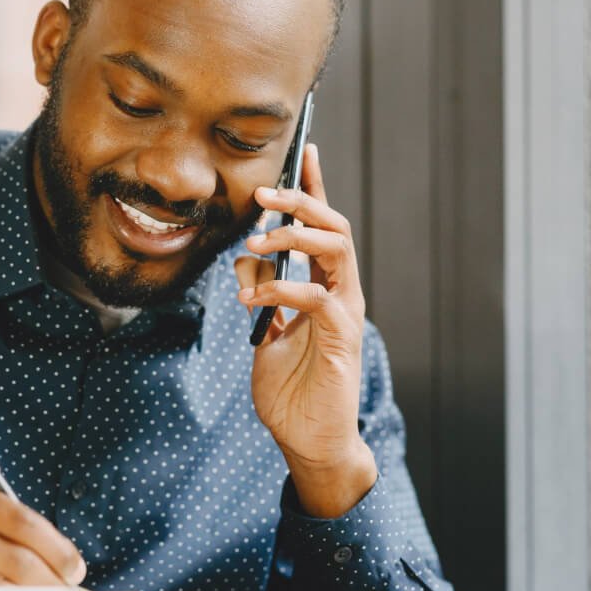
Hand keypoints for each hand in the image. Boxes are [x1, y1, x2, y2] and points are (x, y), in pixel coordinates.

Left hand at [235, 143, 376, 517]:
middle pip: (333, 225)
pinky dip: (283, 287)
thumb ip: (259, 294)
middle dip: (300, 200)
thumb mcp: (264, 334)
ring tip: (256, 242)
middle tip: (262, 195)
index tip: (305, 148)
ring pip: (336, 248)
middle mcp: (342, 292)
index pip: (323, 226)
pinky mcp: (343, 337)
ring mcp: (346, 312)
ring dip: (295, 235)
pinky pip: (318, 295)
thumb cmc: (292, 391)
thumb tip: (244, 262)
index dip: (316, 186)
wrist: (309, 441)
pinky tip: (255, 298)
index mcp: (325, 286)